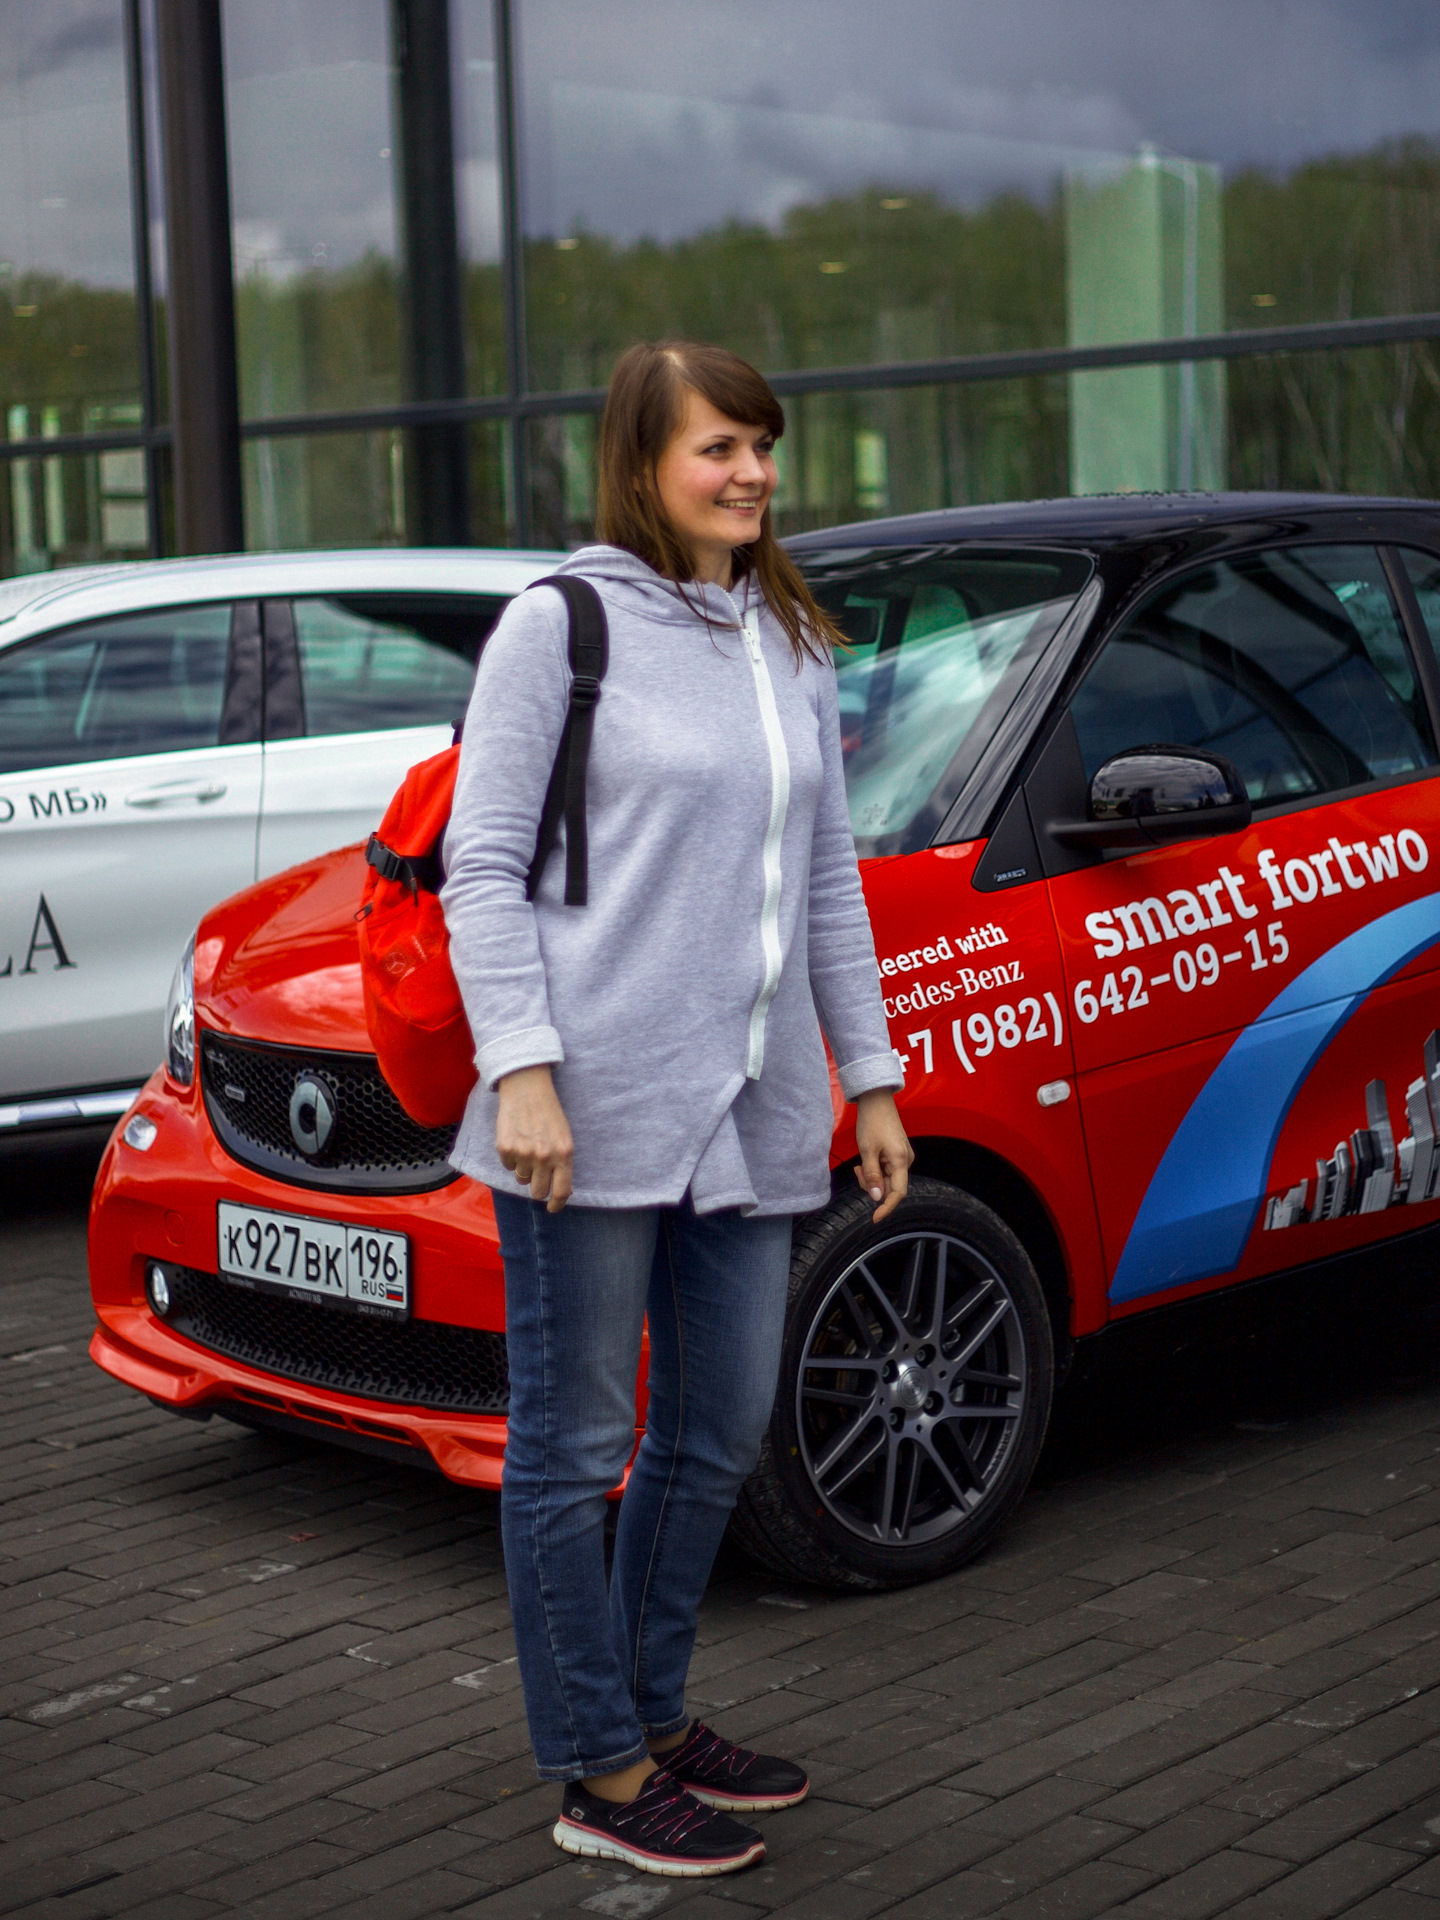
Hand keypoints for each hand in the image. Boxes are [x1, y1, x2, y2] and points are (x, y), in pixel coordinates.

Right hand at [496, 1064, 573, 1211]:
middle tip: (537, 1176)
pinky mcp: (505, 1148)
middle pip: (538, 1192)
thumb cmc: (549, 1113)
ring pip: (521, 1178)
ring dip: (523, 1168)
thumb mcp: (564, 1137)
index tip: (552, 1208)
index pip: (562, 1191)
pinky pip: (507, 1165)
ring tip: (527, 1146)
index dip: (557, 1204)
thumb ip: (562, 1162)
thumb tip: (560, 1190)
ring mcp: (523, 1153)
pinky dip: (511, 1157)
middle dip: (537, 1188)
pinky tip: (516, 1139)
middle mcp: (544, 1156)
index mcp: (564, 1154)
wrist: (527, 1088)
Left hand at [853, 1089, 912, 1223]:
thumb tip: (877, 1197)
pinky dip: (875, 1170)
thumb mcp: (867, 1150)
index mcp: (901, 1160)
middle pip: (890, 1186)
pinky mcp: (897, 1153)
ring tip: (859, 1164)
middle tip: (857, 1170)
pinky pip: (886, 1170)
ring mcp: (902, 1157)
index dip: (887, 1207)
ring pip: (887, 1179)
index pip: (898, 1193)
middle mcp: (906, 1160)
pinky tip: (865, 1161)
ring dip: (872, 1177)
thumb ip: (872, 1175)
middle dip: (872, 1185)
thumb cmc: (871, 1123)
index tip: (874, 1218)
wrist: (876, 1101)